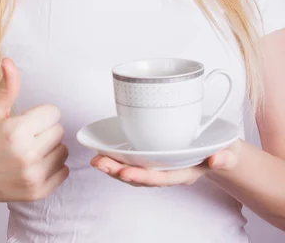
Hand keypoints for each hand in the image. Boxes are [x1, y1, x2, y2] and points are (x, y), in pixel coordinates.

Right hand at [0, 58, 68, 204]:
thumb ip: (6, 87)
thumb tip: (9, 61)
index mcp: (16, 131)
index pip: (53, 112)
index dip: (41, 114)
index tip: (27, 120)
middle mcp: (27, 155)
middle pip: (59, 130)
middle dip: (45, 129)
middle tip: (27, 135)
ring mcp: (33, 176)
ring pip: (63, 150)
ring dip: (50, 148)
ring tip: (30, 149)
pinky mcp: (38, 192)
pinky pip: (63, 171)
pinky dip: (53, 167)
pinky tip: (35, 164)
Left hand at [90, 140, 241, 186]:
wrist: (222, 150)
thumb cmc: (223, 149)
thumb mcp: (229, 152)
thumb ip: (226, 156)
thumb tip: (218, 159)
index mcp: (186, 172)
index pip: (162, 177)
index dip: (143, 176)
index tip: (126, 172)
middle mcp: (170, 171)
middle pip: (142, 177)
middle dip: (119, 172)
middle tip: (99, 163)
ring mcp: (162, 166)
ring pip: (135, 172)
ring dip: (115, 167)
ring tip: (96, 160)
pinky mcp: (155, 157)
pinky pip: (135, 163)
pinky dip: (119, 160)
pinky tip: (105, 153)